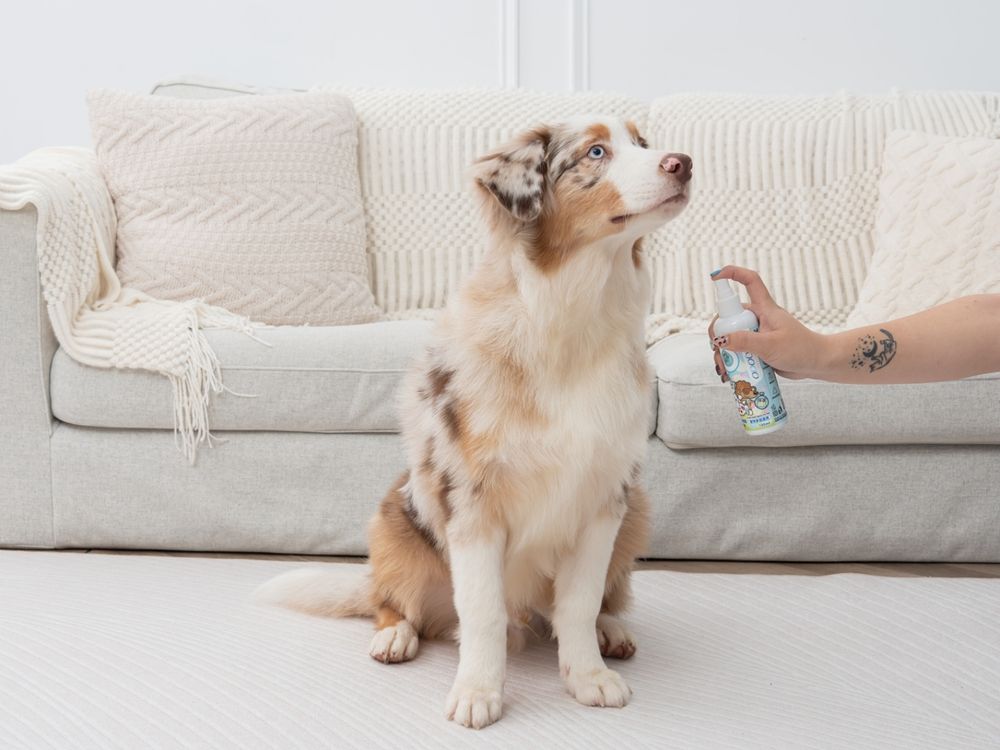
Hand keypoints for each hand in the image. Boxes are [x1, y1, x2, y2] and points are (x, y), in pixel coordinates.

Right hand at [709, 266, 828, 380]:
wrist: (817, 364)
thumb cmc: (801, 349)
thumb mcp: (770, 345)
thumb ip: (745, 341)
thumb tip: (720, 339)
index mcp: (764, 308)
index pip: (749, 282)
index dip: (732, 274)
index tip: (715, 277)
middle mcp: (758, 318)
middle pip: (729, 318)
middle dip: (719, 336)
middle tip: (719, 354)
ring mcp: (756, 333)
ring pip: (730, 338)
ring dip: (723, 354)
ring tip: (725, 371)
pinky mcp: (756, 348)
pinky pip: (737, 351)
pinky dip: (731, 362)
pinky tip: (729, 374)